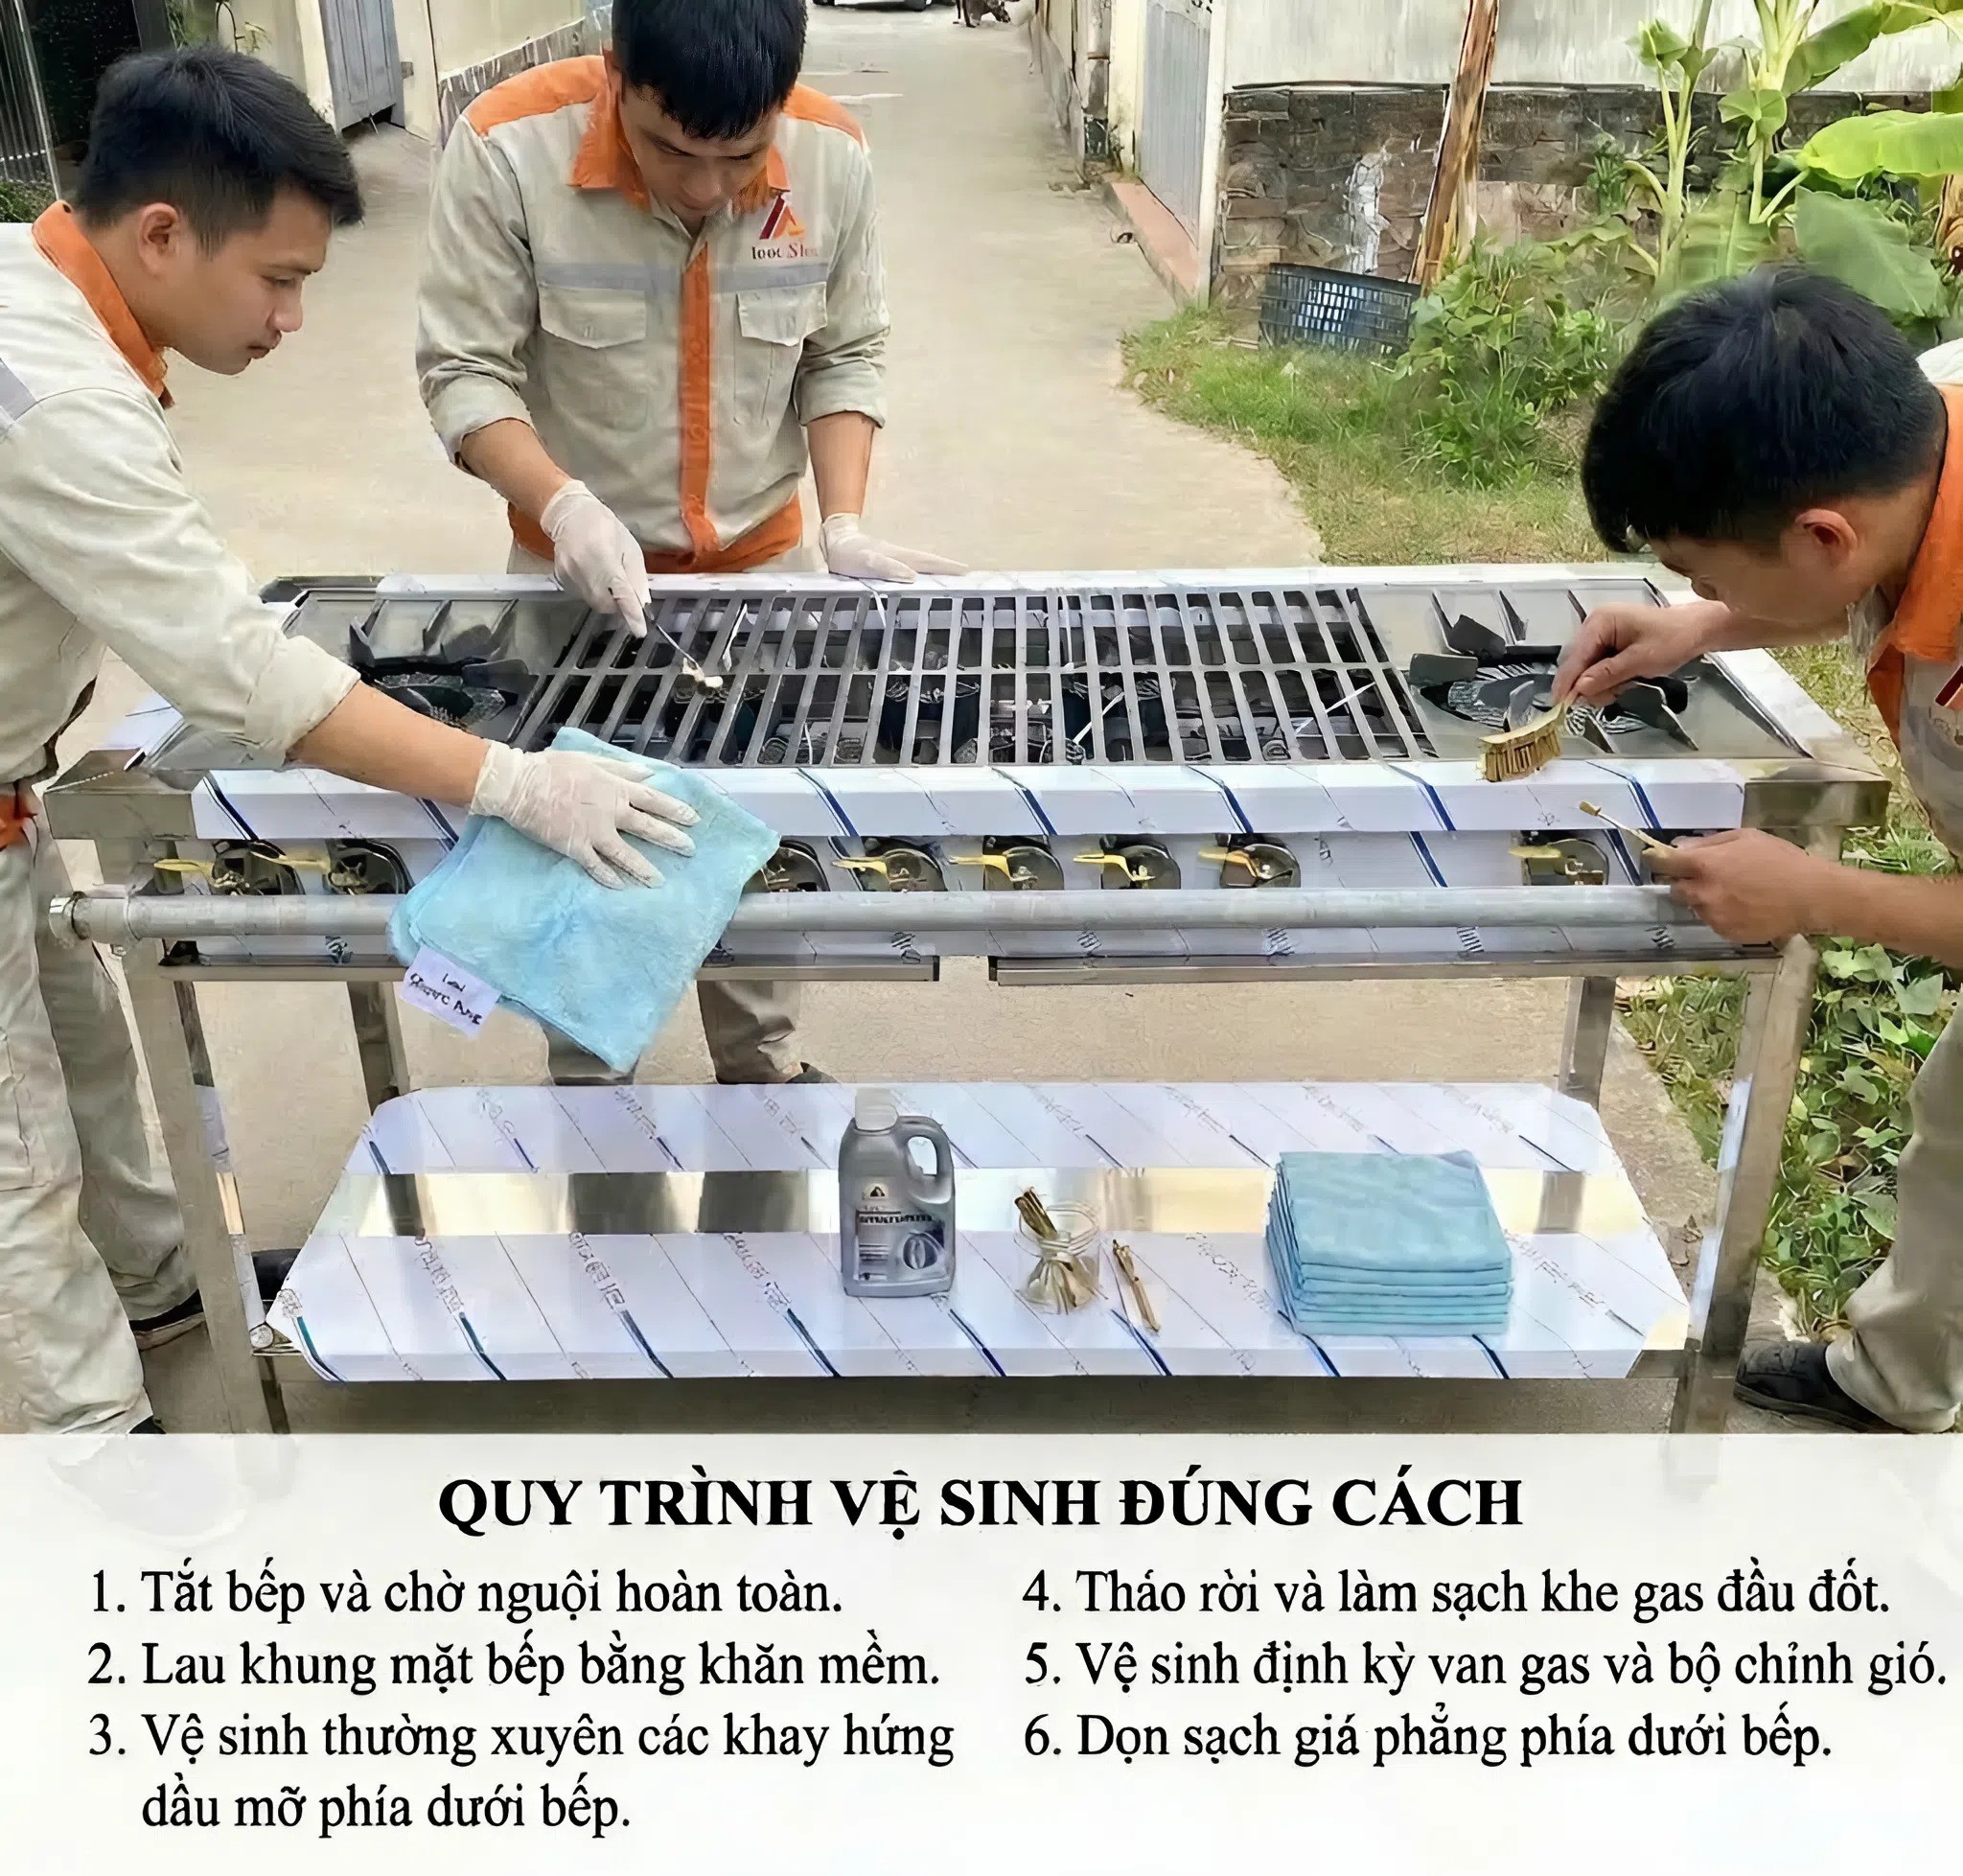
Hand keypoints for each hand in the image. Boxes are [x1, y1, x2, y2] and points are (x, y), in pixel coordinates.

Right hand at [470, 742, 696, 889]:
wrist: (520, 784)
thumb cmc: (552, 768)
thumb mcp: (590, 760)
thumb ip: (621, 769)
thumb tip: (648, 774)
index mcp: (615, 788)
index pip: (653, 800)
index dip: (675, 809)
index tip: (693, 819)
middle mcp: (610, 812)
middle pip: (647, 827)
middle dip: (671, 839)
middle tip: (690, 850)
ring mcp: (594, 832)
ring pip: (626, 854)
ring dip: (644, 868)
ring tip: (660, 881)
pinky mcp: (576, 847)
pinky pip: (596, 866)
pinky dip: (608, 876)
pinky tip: (621, 887)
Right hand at [540, 481, 648, 631]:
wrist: (571, 514)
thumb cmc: (606, 528)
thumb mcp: (630, 548)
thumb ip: (636, 577)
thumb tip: (642, 604)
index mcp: (605, 558)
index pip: (620, 592)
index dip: (631, 613)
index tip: (639, 630)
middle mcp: (584, 569)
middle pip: (605, 604)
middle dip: (618, 606)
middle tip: (625, 596)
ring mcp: (570, 574)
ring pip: (593, 601)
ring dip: (606, 598)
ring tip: (608, 580)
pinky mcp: (562, 578)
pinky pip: (582, 594)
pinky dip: (593, 591)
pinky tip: (594, 575)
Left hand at [821, 513, 966, 583]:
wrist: (834, 542)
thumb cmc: (849, 554)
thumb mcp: (867, 561)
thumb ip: (887, 568)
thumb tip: (912, 576)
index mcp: (899, 556)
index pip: (928, 562)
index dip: (946, 567)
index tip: (965, 572)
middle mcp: (900, 558)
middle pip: (929, 564)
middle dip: (947, 570)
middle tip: (966, 578)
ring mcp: (894, 561)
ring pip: (920, 568)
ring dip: (936, 574)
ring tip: (951, 583)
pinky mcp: (887, 566)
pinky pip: (909, 572)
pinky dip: (920, 576)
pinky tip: (922, 583)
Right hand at [1553, 601, 1723, 704]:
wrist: (1697, 629)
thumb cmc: (1673, 640)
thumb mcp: (1641, 660)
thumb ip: (1607, 674)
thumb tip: (1579, 689)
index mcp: (1600, 622)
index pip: (1576, 657)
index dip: (1568, 683)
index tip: (1559, 706)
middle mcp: (1595, 625)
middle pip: (1577, 663)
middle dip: (1588, 685)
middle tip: (1606, 699)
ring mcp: (1601, 633)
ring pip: (1587, 668)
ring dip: (1599, 684)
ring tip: (1621, 688)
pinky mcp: (1609, 642)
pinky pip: (1597, 666)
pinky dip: (1606, 679)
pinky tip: (1621, 683)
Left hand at [1646, 830, 1839, 945]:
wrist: (1811, 896)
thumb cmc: (1781, 860)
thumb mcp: (1745, 837)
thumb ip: (1709, 843)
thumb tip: (1681, 847)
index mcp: (1704, 865)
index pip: (1662, 864)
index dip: (1657, 860)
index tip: (1656, 859)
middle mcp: (1701, 893)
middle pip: (1675, 889)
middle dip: (1686, 882)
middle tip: (1709, 876)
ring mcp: (1712, 916)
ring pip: (1695, 906)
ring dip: (1705, 899)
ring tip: (1736, 892)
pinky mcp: (1725, 933)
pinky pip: (1713, 921)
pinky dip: (1721, 914)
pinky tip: (1745, 906)